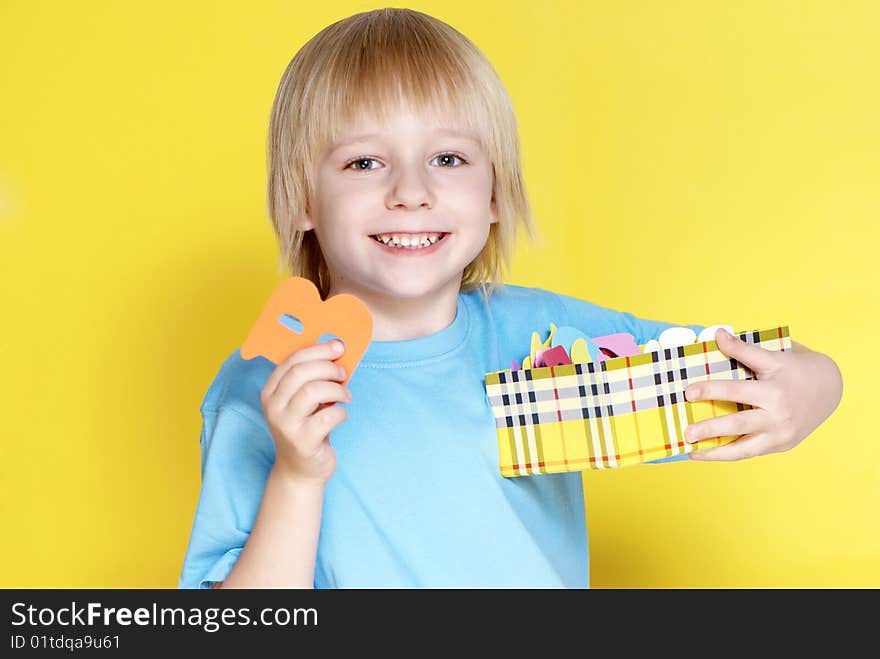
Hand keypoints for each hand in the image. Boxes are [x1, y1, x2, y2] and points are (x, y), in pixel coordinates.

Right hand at [260, 339, 351, 484]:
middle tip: (343, 373)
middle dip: (328, 367)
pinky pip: (327, 417)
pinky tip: (341, 414)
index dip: (318, 350)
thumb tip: (337, 349)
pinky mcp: (301, 442)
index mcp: (270, 391)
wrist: (300, 470)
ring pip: (313, 391)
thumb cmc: (306, 427)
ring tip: (345, 396)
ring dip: (336, 389)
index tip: (338, 346)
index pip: (291, 360)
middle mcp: (273, 407)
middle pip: (300, 372)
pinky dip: (341, 412)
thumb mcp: (303, 401)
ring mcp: (285, 425)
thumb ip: (312, 378)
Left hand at [682, 328, 842, 460]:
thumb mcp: (772, 356)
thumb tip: (718, 334)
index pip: (736, 391)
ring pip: (744, 450)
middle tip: (686, 432)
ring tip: (691, 452)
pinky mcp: (781, 446)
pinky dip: (729, 454)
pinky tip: (709, 453)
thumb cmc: (796, 369)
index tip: (687, 392)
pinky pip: (750, 452)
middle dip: (709, 429)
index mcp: (774, 392)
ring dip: (715, 453)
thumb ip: (743, 349)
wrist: (830, 388)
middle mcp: (778, 418)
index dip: (710, 390)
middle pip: (738, 425)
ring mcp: (781, 436)